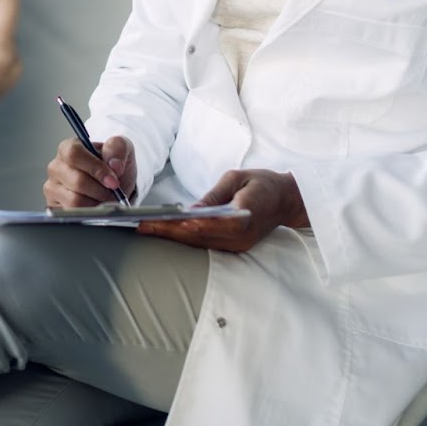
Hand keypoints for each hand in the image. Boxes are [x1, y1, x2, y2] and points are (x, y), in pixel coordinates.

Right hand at [43, 134, 136, 207]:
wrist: (112, 186)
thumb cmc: (111, 166)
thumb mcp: (120, 150)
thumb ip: (117, 148)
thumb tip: (114, 164)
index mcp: (68, 148)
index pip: (74, 154)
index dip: (95, 168)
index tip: (112, 180)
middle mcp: (56, 167)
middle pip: (77, 181)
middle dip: (101, 190)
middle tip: (113, 192)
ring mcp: (52, 187)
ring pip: (75, 200)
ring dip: (96, 202)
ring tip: (105, 198)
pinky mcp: (54, 206)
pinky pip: (73, 213)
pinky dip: (89, 212)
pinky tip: (96, 206)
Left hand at [135, 168, 308, 251]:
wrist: (286, 200)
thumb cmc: (261, 183)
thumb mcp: (237, 178)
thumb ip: (214, 196)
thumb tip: (190, 210)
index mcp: (244, 215)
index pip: (210, 223)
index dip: (186, 224)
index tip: (162, 221)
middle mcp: (241, 236)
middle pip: (199, 236)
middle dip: (168, 231)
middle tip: (140, 225)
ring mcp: (238, 245)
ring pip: (199, 244)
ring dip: (172, 237)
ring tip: (145, 229)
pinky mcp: (234, 247)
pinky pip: (205, 244)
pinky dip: (184, 239)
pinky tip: (165, 233)